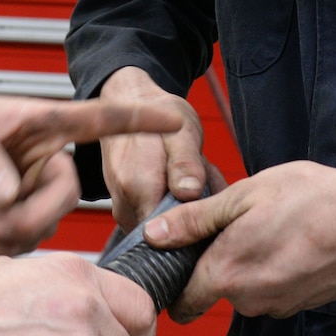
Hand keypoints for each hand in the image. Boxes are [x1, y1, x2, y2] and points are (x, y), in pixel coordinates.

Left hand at [0, 95, 182, 254]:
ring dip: (6, 232)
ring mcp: (36, 191)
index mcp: (41, 123)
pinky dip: (0, 246)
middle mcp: (47, 158)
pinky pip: (29, 244)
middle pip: (67, 196)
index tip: (174, 120)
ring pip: (47, 226)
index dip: (136, 121)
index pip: (96, 119)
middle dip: (27, 217)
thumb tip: (8, 193)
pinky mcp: (22, 218)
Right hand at [98, 67, 220, 231]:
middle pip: (169, 231)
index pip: (170, 236)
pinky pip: (152, 216)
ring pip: (163, 224)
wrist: (128, 100)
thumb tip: (190, 195)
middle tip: (208, 182)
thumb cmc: (157, 112)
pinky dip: (172, 204)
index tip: (214, 205)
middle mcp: (124, 204)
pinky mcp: (123, 205)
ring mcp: (121, 207)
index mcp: (138, 188)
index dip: (198, 228)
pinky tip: (182, 182)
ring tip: (195, 177)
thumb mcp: (181, 131)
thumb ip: (185, 163)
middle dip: (194, 215)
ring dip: (184, 208)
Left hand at [142, 161, 335, 321]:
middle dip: (217, 261)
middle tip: (234, 221)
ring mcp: (280, 305)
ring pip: (246, 288)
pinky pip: (274, 288)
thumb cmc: (313, 199)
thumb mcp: (244, 195)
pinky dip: (275, 267)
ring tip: (268, 224)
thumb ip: (195, 220)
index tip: (176, 260)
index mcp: (228, 273)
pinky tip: (291, 237)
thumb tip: (155, 236)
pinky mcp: (304, 303)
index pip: (181, 303)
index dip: (173, 282)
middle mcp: (251, 300)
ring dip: (249, 262)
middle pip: (215, 289)